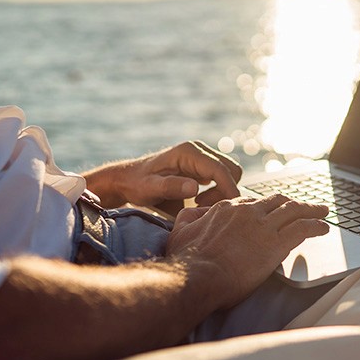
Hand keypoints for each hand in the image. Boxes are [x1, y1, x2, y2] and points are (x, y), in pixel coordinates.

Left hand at [82, 141, 242, 210]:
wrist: (128, 179)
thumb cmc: (136, 184)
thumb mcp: (149, 188)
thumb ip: (171, 187)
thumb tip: (195, 187)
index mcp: (189, 152)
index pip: (220, 169)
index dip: (228, 189)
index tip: (227, 209)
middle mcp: (199, 150)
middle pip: (231, 170)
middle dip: (224, 191)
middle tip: (202, 208)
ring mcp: (202, 157)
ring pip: (229, 174)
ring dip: (221, 192)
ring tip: (197, 205)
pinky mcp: (202, 166)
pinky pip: (221, 178)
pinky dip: (217, 191)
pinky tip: (197, 201)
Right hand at [166, 195, 328, 308]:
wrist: (197, 276)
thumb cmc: (186, 260)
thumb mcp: (181, 230)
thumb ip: (189, 218)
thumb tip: (195, 213)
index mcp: (226, 209)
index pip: (252, 203)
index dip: (266, 207)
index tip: (274, 211)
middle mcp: (247, 213)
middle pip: (277, 202)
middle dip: (293, 203)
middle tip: (306, 206)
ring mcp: (263, 226)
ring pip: (294, 211)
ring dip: (312, 210)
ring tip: (323, 211)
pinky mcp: (276, 243)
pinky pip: (303, 228)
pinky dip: (316, 226)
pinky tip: (324, 228)